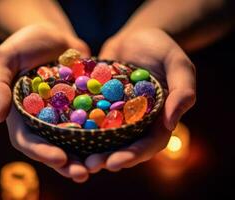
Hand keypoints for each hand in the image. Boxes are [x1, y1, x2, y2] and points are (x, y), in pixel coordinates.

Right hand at [0, 24, 90, 181]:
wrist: (52, 35)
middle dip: (67, 163)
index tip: (59, 158)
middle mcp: (43, 120)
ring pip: (75, 140)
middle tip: (83, 173)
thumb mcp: (4, 59)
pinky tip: (115, 140)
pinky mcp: (83, 106)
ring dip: (86, 155)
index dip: (42, 152)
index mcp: (22, 115)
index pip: (27, 140)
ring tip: (101, 165)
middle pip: (54, 147)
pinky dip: (101, 132)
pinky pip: (92, 121)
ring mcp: (65, 115)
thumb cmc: (24, 44)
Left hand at [85, 28, 195, 172]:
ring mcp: (116, 114)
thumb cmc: (162, 48)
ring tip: (73, 156)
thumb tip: (171, 123)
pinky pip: (88, 116)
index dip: (133, 155)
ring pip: (103, 137)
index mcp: (157, 120)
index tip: (115, 162)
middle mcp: (136, 122)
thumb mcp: (178, 64)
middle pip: (123, 146)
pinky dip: (77, 125)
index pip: (148, 144)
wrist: (136, 37)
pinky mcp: (99, 104)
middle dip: (107, 158)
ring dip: (89, 148)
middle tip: (89, 165)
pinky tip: (62, 130)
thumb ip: (182, 91)